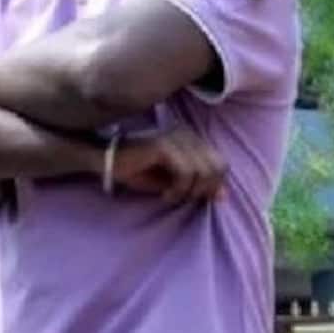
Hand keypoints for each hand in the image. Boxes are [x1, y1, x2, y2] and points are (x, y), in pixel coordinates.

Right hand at [109, 128, 227, 205]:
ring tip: (172, 197)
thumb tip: (224, 197)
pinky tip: (166, 195)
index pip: (221, 164)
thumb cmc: (141, 171)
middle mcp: (187, 134)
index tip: (195, 198)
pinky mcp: (163, 145)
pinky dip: (179, 189)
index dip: (214, 185)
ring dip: (189, 191)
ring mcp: (175, 137)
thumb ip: (201, 186)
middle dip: (204, 189)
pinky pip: (185, 172)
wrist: (108, 161)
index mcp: (193, 139)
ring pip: (203, 171)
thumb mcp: (176, 183)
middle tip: (184, 198)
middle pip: (217, 167)